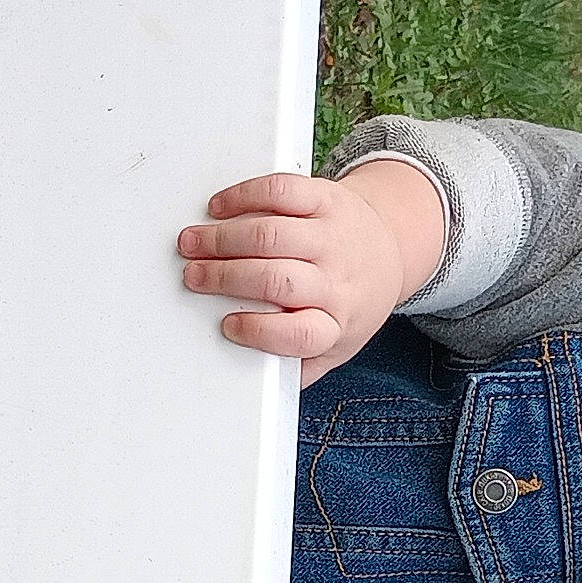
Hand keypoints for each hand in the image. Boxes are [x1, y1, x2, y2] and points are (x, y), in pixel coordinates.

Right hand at [177, 163, 442, 385]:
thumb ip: (300, 367)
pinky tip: (221, 208)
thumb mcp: (335, 346)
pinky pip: (282, 192)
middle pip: (277, 280)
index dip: (261, 332)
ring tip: (194, 243)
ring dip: (224, 238)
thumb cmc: (350, 303)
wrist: (388, 252)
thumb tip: (256, 391)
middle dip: (225, 278)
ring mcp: (333, 237)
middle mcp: (337, 280)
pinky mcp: (326, 199)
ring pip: (272, 234)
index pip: (302, 334)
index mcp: (336, 324)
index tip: (228, 326)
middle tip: (193, 277)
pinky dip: (245, 195)